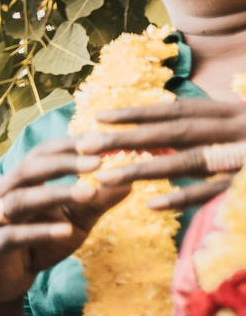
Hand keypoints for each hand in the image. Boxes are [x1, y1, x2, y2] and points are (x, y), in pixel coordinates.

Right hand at [0, 138, 120, 307]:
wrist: (1, 285)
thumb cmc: (37, 248)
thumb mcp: (74, 223)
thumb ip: (95, 203)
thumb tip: (129, 181)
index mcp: (17, 184)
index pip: (39, 155)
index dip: (67, 146)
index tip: (99, 140)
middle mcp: (0, 197)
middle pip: (27, 170)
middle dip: (63, 163)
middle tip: (98, 161)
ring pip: (19, 200)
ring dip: (55, 194)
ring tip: (89, 192)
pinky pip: (13, 236)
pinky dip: (40, 232)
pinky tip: (65, 230)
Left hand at [79, 100, 245, 212]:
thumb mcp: (241, 129)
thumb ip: (208, 132)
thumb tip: (159, 141)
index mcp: (233, 114)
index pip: (178, 111)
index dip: (138, 113)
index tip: (99, 117)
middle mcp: (239, 129)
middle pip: (175, 132)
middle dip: (128, 138)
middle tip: (84, 145)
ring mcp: (244, 156)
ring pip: (188, 161)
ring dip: (144, 169)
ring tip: (104, 178)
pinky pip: (213, 191)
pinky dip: (183, 197)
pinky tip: (151, 204)